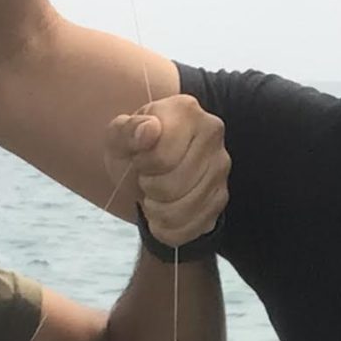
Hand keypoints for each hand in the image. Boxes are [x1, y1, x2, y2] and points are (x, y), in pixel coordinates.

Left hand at [107, 94, 228, 247]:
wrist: (149, 169)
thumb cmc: (134, 149)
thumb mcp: (118, 137)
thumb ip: (128, 130)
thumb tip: (149, 130)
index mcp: (186, 111)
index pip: (161, 158)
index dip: (142, 166)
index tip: (139, 159)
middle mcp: (212, 135)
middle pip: (172, 187)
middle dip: (149, 189)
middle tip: (146, 179)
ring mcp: (221, 168)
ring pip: (181, 211)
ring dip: (156, 211)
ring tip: (153, 196)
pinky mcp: (221, 198)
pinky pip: (190, 228)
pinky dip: (168, 228)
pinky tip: (162, 214)